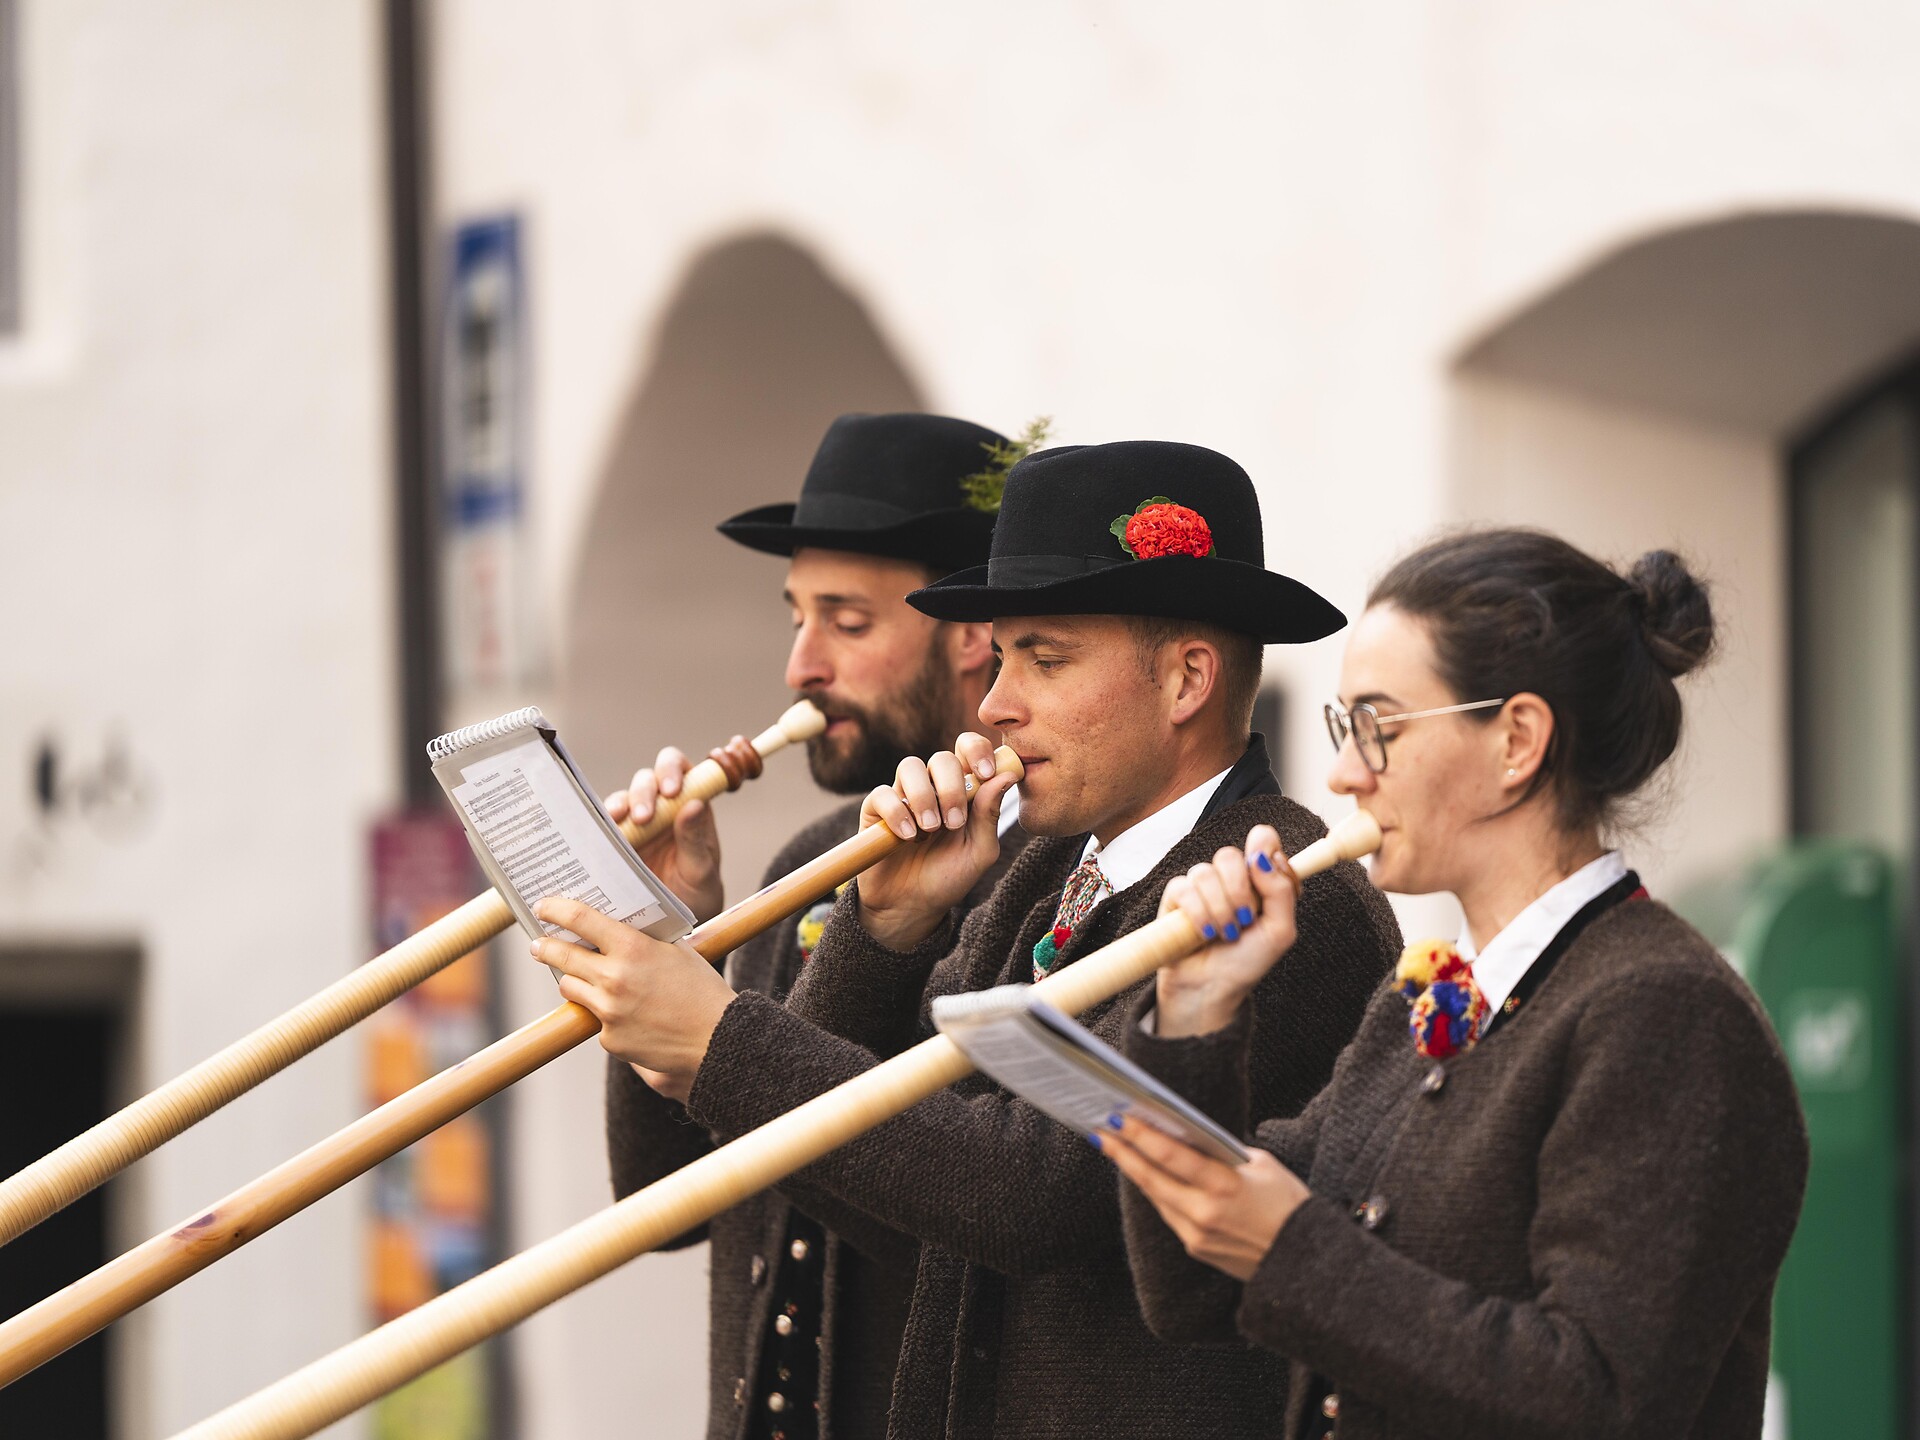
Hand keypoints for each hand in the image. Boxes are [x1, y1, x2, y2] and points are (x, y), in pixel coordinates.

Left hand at [532, 896, 738, 1102]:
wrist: (717, 1041)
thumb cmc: (702, 990)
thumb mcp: (676, 951)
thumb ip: (643, 939)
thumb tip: (613, 930)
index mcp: (633, 948)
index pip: (580, 919)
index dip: (556, 909)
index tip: (543, 907)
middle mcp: (614, 978)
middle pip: (562, 956)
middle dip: (545, 947)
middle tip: (538, 945)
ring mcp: (608, 1011)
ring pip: (571, 988)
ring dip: (574, 980)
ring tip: (580, 977)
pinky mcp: (609, 1039)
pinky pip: (595, 1020)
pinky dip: (605, 1014)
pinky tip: (627, 1014)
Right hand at [603, 736, 760, 923]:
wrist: (675, 923)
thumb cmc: (696, 893)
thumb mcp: (701, 871)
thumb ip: (696, 839)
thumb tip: (695, 804)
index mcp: (689, 806)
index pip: (681, 769)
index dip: (672, 770)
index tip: (671, 791)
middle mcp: (661, 808)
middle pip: (647, 780)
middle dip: (643, 793)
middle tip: (643, 817)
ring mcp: (636, 823)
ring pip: (623, 798)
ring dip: (619, 805)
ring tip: (619, 822)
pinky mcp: (615, 840)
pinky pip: (602, 825)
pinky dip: (599, 825)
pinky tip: (597, 834)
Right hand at [855, 733, 1018, 950]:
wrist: (912, 907)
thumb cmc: (949, 877)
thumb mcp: (979, 852)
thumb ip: (989, 815)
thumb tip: (1005, 776)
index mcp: (962, 790)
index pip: (968, 749)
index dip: (977, 750)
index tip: (986, 772)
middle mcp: (932, 787)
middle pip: (941, 758)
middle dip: (951, 786)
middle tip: (955, 822)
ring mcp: (903, 796)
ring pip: (910, 767)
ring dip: (924, 796)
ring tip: (930, 829)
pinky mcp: (876, 811)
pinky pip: (882, 794)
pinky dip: (897, 813)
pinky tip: (908, 838)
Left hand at [1099, 1115, 1308, 1280]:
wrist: (1306, 1261)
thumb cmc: (1289, 1205)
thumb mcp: (1263, 1166)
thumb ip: (1225, 1153)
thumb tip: (1191, 1139)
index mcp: (1224, 1187)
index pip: (1171, 1157)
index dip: (1141, 1136)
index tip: (1119, 1117)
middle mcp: (1204, 1214)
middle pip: (1152, 1178)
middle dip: (1123, 1152)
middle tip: (1100, 1129)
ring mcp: (1197, 1235)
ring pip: (1157, 1196)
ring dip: (1135, 1171)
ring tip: (1116, 1146)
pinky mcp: (1196, 1248)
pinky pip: (1169, 1213)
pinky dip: (1156, 1191)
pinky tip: (1145, 1173)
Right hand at [1153, 824, 1298, 1036]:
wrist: (1212, 989)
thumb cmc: (1248, 962)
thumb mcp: (1281, 931)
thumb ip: (1281, 890)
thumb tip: (1261, 856)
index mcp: (1261, 879)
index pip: (1263, 840)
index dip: (1262, 846)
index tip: (1260, 867)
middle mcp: (1232, 879)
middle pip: (1230, 855)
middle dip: (1239, 891)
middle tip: (1245, 919)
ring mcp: (1203, 887)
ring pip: (1206, 873)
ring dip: (1219, 909)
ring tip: (1225, 934)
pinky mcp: (1177, 897)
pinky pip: (1184, 889)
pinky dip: (1198, 914)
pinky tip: (1204, 934)